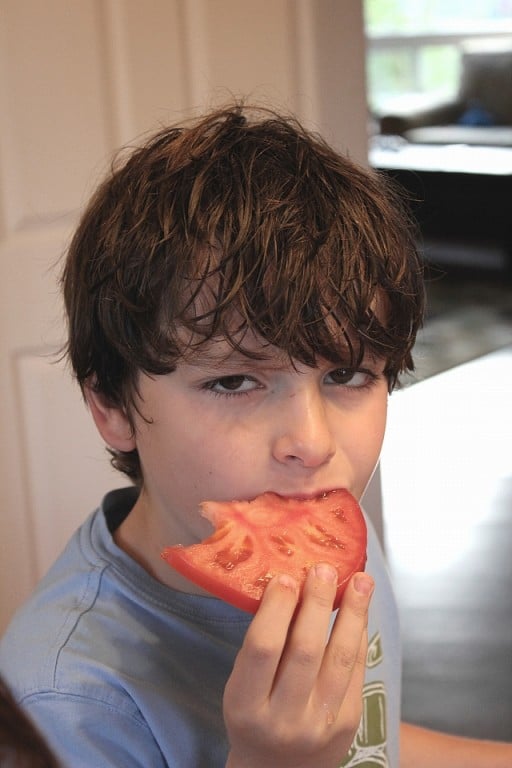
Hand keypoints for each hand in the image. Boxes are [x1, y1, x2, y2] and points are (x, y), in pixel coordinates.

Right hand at [223, 564, 373, 767]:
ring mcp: (322, 724)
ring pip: (342, 657)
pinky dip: (358, 634)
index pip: (264, 649)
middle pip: (307, 650)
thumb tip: (290, 585)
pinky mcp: (350, 723)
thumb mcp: (241, 687)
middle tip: (325, 568)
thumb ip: (262, 647)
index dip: (277, 609)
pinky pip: (356, 669)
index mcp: (246, 705)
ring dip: (354, 613)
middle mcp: (285, 718)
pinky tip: (360, 609)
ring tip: (361, 579)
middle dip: (318, 603)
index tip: (286, 576)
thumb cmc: (253, 716)